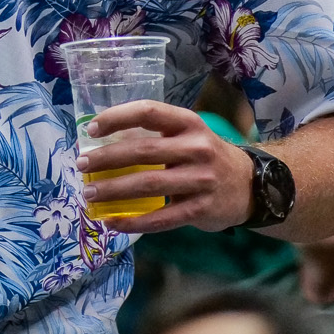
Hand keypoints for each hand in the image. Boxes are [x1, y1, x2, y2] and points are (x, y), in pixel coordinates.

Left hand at [76, 101, 254, 232]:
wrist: (252, 185)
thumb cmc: (207, 157)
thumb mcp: (189, 136)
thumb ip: (157, 137)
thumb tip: (105, 144)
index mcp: (189, 123)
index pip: (149, 112)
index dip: (118, 117)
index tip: (92, 128)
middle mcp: (196, 148)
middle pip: (143, 150)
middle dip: (107, 158)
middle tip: (81, 165)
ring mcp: (201, 180)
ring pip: (148, 184)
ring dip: (114, 190)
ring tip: (90, 194)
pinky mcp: (201, 209)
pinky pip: (161, 217)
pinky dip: (133, 221)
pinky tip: (113, 221)